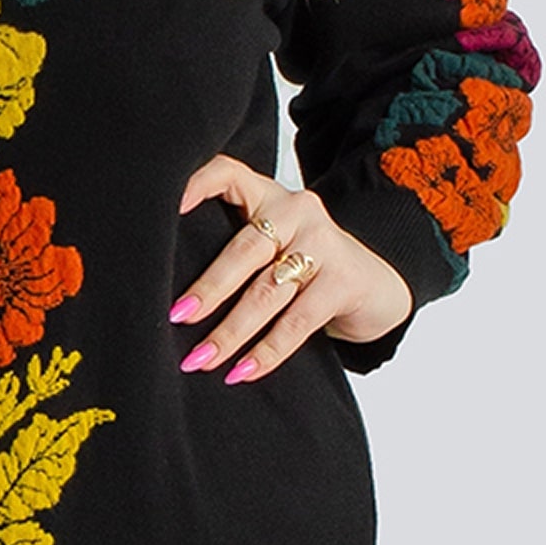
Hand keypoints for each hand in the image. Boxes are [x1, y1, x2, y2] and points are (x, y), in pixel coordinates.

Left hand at [172, 155, 411, 383]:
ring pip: (267, 291)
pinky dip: (266, 351)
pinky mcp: (344, 281)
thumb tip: (173, 300)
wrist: (377, 287)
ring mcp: (323, 243)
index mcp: (267, 196)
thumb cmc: (307, 268)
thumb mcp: (271, 247)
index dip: (196, 184)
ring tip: (201, 358)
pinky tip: (243, 371)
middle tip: (177, 317)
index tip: (168, 207)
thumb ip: (233, 250)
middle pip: (244, 248)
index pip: (227, 173)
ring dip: (230, 331)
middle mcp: (295, 211)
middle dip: (208, 288)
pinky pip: (297, 321)